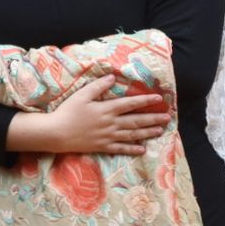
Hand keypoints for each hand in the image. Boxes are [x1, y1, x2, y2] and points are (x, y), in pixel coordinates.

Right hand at [13, 75, 170, 156]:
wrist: (57, 133)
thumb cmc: (67, 112)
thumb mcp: (81, 95)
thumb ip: (98, 86)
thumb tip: (112, 77)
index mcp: (107, 109)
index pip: (130, 103)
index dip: (145, 101)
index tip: (159, 99)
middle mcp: (111, 124)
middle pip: (136, 120)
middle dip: (153, 118)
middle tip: (167, 117)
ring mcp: (108, 137)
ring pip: (132, 134)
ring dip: (147, 132)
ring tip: (160, 130)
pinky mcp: (103, 147)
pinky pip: (121, 149)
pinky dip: (132, 149)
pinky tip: (143, 149)